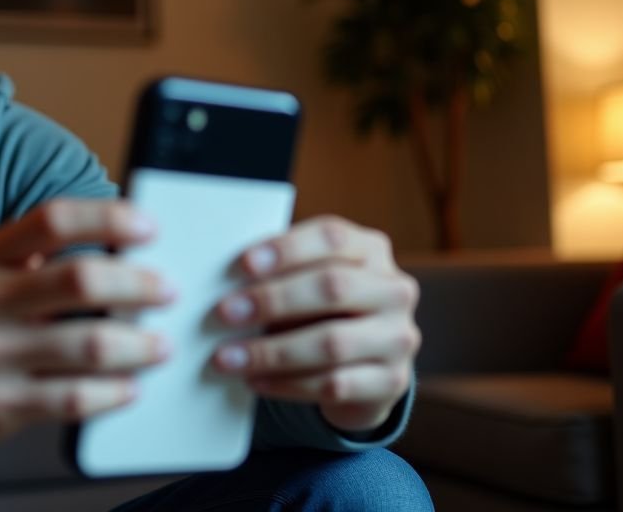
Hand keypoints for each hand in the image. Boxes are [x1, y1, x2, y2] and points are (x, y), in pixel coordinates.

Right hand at [0, 199, 173, 464]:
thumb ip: (24, 253)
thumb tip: (99, 234)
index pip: (52, 220)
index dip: (108, 216)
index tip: (146, 226)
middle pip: (80, 279)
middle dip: (138, 283)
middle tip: (165, 289)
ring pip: (87, 344)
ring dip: (138, 344)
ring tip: (158, 345)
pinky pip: (72, 399)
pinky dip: (112, 393)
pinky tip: (127, 388)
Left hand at [210, 216, 419, 433]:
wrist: (364, 369)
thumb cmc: (319, 312)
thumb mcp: (306, 284)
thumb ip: (279, 275)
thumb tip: (223, 282)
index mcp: (371, 250)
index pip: (333, 237)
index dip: (288, 248)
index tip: (244, 263)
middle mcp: (393, 289)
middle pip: (333, 287)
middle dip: (273, 299)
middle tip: (224, 313)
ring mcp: (399, 337)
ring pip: (332, 343)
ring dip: (271, 352)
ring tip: (227, 358)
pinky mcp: (392, 382)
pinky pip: (334, 385)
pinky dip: (287, 384)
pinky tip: (254, 381)